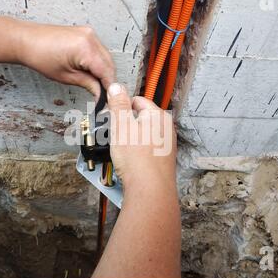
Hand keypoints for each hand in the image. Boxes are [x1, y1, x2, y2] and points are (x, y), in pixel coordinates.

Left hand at [15, 23, 115, 99]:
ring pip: (106, 57)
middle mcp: (90, 37)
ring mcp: (89, 33)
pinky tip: (91, 71)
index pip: (107, 72)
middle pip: (109, 64)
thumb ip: (89, 84)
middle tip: (102, 94)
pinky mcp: (85, 33)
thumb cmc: (39, 56)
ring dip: (104, 71)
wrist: (26, 40)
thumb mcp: (67, 77)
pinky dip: (98, 61)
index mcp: (86, 48)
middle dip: (107, 80)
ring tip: (94, 84)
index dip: (109, 87)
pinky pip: (99, 50)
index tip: (109, 99)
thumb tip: (101, 94)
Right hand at [92, 83, 180, 277]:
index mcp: (159, 116)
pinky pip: (146, 151)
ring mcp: (167, 146)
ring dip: (129, 140)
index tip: (111, 118)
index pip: (137, 101)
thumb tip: (116, 86)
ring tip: (119, 152)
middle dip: (124, 125)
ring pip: (142, 136)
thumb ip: (118, 104)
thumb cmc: (136, 158)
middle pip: (140, 119)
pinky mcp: (163, 162)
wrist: (150, 191)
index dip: (121, 107)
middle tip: (113, 137)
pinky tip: (129, 163)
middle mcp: (166, 129)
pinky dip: (136, 153)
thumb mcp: (121, 126)